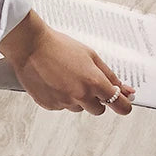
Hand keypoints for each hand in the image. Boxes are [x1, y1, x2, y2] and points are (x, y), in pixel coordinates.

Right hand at [0, 10, 135, 115]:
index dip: (123, 104)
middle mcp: (80, 96)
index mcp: (94, 83)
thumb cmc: (57, 46)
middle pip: (98, 110)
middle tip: (83, 82)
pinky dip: (59, 97)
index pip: (120, 106)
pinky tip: (53, 82)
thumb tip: (126, 90)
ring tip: (63, 78)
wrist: (29, 45)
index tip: (122, 103)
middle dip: (95, 99)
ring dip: (75, 98)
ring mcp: (63, 102)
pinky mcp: (48, 104)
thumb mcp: (90, 56)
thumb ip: (110, 76)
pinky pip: (60, 106)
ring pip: (77, 108)